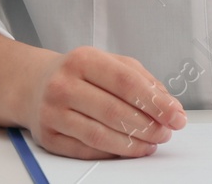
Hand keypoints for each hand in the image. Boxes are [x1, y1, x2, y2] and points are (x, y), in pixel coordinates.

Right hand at [20, 45, 187, 159]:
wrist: (35, 84)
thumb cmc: (79, 74)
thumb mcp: (109, 63)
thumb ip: (141, 80)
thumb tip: (169, 104)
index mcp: (83, 59)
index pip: (126, 82)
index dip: (156, 102)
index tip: (176, 115)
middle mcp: (63, 84)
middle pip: (115, 111)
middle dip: (148, 126)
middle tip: (166, 132)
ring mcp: (53, 112)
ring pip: (100, 135)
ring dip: (133, 143)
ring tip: (152, 142)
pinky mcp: (48, 137)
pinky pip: (86, 150)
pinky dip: (112, 152)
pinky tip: (128, 149)